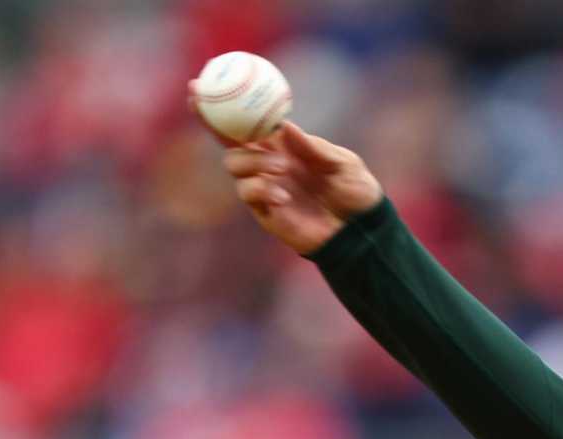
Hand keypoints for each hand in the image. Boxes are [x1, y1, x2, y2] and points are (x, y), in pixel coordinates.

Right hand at [192, 95, 381, 255]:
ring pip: (234, 165)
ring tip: (283, 167)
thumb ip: (315, 148)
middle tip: (214, 112)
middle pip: (227, 141)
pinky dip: (261, 190)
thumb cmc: (356, 192)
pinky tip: (283, 196)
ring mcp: (264, 186)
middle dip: (213, 124)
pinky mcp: (265, 211)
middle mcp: (267, 163)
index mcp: (284, 145)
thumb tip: (284, 126)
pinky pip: (249, 195)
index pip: (248, 120)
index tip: (200, 84)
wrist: (362, 230)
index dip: (223, 104)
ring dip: (253, 161)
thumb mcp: (343, 164)